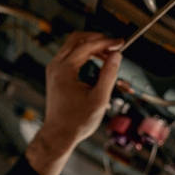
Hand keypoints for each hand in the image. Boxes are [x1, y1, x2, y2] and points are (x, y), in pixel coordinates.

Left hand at [25, 32, 123, 174]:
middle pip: (77, 39)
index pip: (87, 46)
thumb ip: (108, 75)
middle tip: (114, 45)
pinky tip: (99, 61)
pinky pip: (71, 55)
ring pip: (73, 46)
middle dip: (97, 39)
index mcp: (64, 70)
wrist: (58, 135)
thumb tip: (116, 55)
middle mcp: (55, 66)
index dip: (106, 42)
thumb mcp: (99, 99)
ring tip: (110, 56)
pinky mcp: (55, 74)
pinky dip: (85, 54)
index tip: (121, 42)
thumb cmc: (78, 121)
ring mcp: (53, 69)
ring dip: (92, 46)